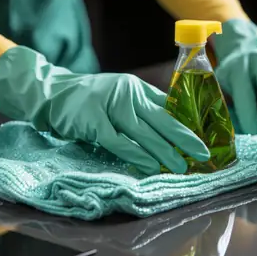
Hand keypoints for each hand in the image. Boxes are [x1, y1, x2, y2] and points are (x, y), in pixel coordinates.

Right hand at [0, 46, 209, 175]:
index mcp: (137, 88)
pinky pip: (119, 142)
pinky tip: (150, 167)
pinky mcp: (93, 121)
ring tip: (181, 167)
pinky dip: (136, 156)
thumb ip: (143, 108)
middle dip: (184, 139)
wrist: (53, 91)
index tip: (203, 138)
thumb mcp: (120, 95)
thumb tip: (173, 130)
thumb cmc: (91, 99)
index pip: (169, 106)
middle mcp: (128, 94)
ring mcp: (110, 106)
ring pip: (144, 133)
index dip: (187, 123)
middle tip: (202, 154)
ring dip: (164, 152)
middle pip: (162, 119)